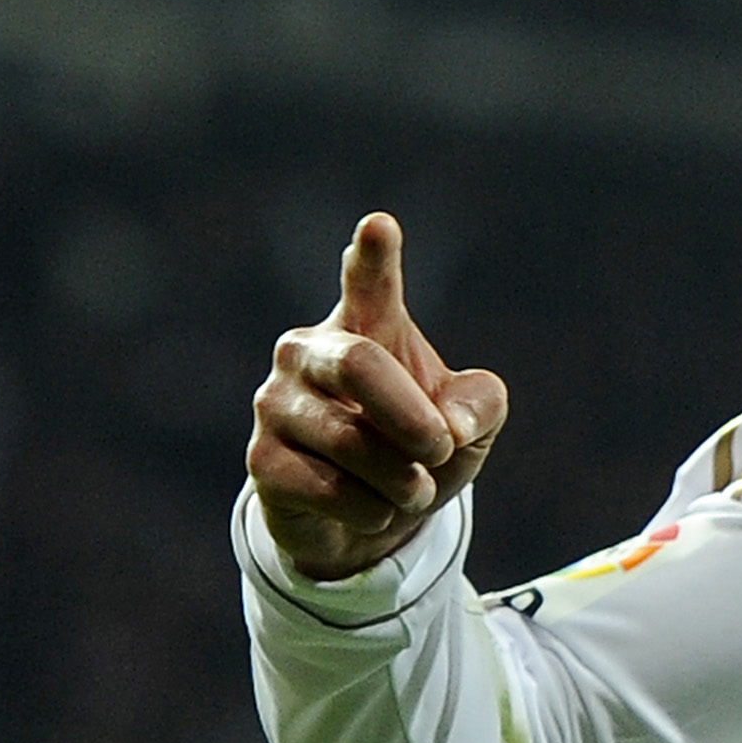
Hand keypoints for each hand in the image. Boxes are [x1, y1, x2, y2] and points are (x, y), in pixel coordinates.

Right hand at [246, 213, 508, 580]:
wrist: (369, 516)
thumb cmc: (418, 449)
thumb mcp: (469, 425)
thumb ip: (480, 406)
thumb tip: (450, 425)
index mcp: (366, 326)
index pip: (368, 283)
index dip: (374, 257)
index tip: (380, 225)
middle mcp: (308, 351)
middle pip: (358, 364)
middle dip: (412, 417)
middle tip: (442, 447)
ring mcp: (275, 403)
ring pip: (351, 442)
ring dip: (403, 479)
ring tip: (413, 488)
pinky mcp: (261, 461)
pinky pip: (331, 489)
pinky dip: (373, 509)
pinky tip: (373, 507)